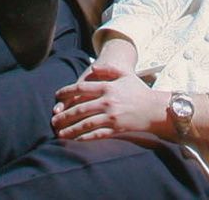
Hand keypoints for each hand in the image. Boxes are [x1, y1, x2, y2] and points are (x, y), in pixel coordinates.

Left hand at [53, 64, 168, 140]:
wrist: (155, 109)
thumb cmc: (139, 91)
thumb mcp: (125, 75)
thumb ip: (108, 69)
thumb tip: (92, 68)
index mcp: (107, 87)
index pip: (81, 89)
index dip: (67, 92)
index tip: (56, 96)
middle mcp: (108, 101)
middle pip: (80, 108)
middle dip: (64, 114)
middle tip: (53, 119)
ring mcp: (112, 116)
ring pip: (86, 123)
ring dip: (70, 129)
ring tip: (59, 132)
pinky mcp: (117, 129)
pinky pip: (97, 134)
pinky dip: (84, 138)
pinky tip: (75, 141)